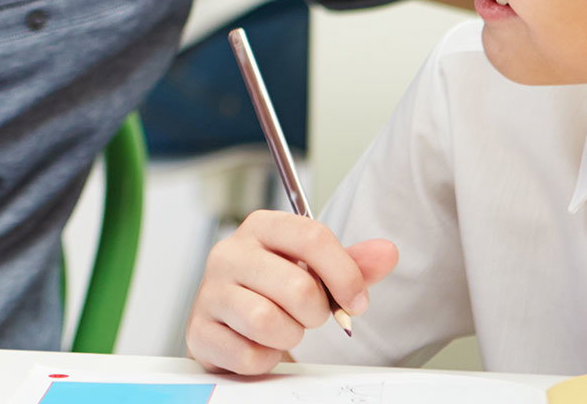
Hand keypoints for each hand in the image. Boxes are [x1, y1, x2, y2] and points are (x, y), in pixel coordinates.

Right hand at [185, 210, 397, 374]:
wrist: (230, 324)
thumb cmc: (274, 291)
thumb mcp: (315, 271)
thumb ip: (352, 263)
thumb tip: (387, 252)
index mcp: (261, 227)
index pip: (312, 236)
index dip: (345, 274)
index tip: (356, 301)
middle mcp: (229, 253)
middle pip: (297, 286)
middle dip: (315, 313)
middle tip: (308, 316)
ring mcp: (209, 292)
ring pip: (269, 322)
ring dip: (289, 336)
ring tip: (283, 329)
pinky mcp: (198, 331)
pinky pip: (248, 355)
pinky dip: (264, 359)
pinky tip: (259, 345)